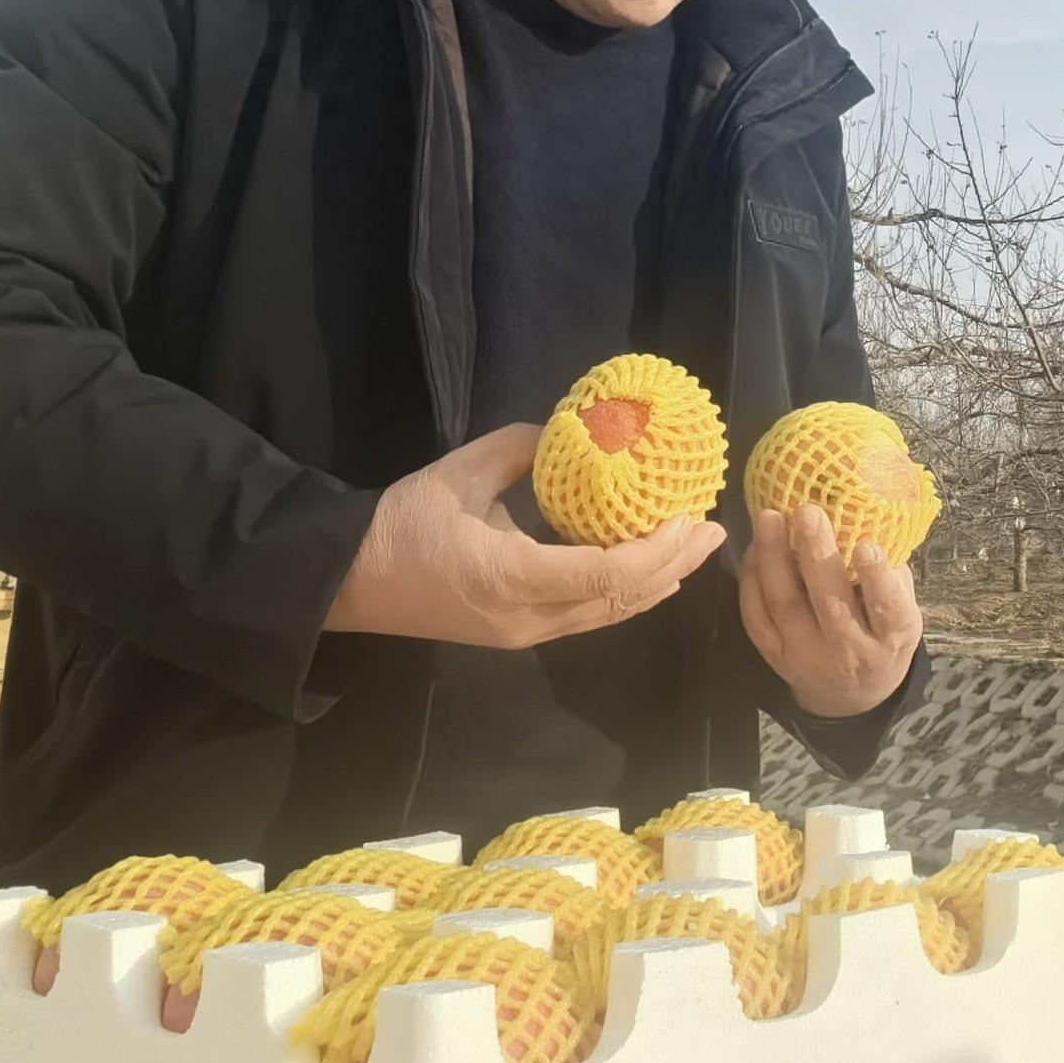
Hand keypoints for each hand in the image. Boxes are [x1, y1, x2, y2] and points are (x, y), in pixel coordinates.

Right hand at [323, 424, 723, 648]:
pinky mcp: (519, 633)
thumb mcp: (460, 471)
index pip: (608, 575)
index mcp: (515, 577)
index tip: (691, 519)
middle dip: (674, 567)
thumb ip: (521, 450)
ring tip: (693, 549)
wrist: (350, 581)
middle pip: (622, 601)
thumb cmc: (400, 523)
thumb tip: (571, 429)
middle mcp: (530, 617)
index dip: (658, 552)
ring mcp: (526, 633)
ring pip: (610, 615)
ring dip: (656, 583)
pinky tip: (648, 571)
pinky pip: (589, 617)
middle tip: (713, 530)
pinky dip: (626, 593)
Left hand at [739, 503, 921, 718]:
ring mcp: (807, 654)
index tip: (866, 547)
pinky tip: (755, 547)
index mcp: (890, 636)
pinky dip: (751, 580)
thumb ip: (891, 574)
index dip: (877, 579)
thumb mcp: (902, 612)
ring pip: (785, 605)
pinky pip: (756, 617)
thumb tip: (872, 518)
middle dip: (817, 554)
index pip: (887, 608)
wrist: (849, 696)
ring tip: (770, 518)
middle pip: (829, 602)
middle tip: (807, 512)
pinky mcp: (775, 656)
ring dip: (774, 558)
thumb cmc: (880, 637)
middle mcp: (849, 649)